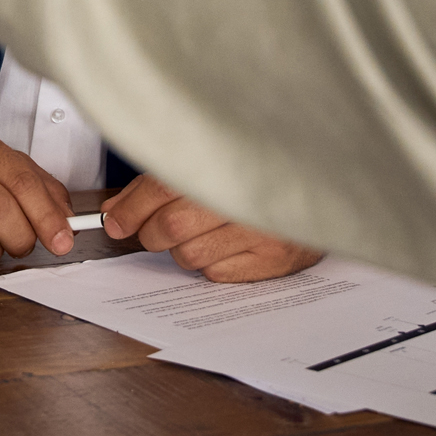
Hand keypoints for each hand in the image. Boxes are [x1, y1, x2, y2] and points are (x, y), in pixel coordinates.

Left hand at [101, 175, 323, 281]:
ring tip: (199, 232)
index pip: (160, 189)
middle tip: (151, 229)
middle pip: (170, 228)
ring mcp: (263, 232)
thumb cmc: (255, 170)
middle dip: (150, 233)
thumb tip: (117, 209)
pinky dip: (209, 263)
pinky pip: (216, 274)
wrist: (321, 184)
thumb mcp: (206, 161)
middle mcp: (244, 198)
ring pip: (189, 255)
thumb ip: (158, 184)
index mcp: (223, 162)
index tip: (114, 221)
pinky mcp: (276, 260)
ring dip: (182, 248)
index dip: (129, 209)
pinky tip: (223, 245)